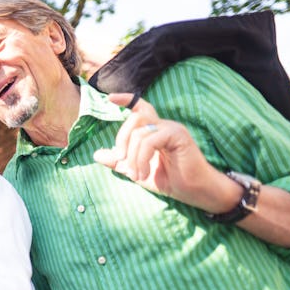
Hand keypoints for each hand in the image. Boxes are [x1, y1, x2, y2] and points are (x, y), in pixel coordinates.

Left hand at [93, 93, 235, 211]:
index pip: (141, 107)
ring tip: (137, 175)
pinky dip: (142, 158)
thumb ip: (119, 162)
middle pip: (135, 118)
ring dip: (133, 157)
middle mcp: (163, 125)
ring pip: (140, 133)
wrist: (193, 191)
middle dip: (122, 139)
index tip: (110, 98)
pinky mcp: (178, 135)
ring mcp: (171, 128)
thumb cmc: (169, 180)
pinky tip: (144, 174)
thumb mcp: (137, 171)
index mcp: (154, 131)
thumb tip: (96, 154)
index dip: (126, 100)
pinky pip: (150, 140)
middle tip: (121, 161)